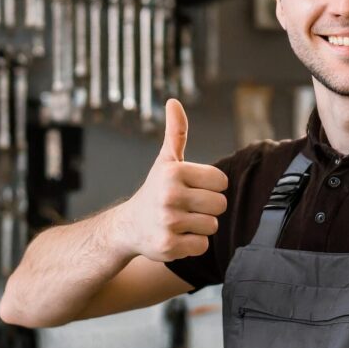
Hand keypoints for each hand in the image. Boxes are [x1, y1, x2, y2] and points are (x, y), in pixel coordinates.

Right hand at [119, 99, 227, 261]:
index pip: (221, 182)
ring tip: (180, 221)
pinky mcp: (168, 246)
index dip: (210, 187)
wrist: (127, 226)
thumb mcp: (165, 161)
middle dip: (207, 208)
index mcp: (173, 172)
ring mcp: (168, 222)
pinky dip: (192, 244)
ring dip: (199, 226)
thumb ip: (176, 132)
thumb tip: (174, 101)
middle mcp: (169, 196)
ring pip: (212, 226)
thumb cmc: (155, 190)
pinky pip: (202, 246)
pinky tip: (176, 236)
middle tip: (186, 207)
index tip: (192, 188)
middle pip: (219, 205)